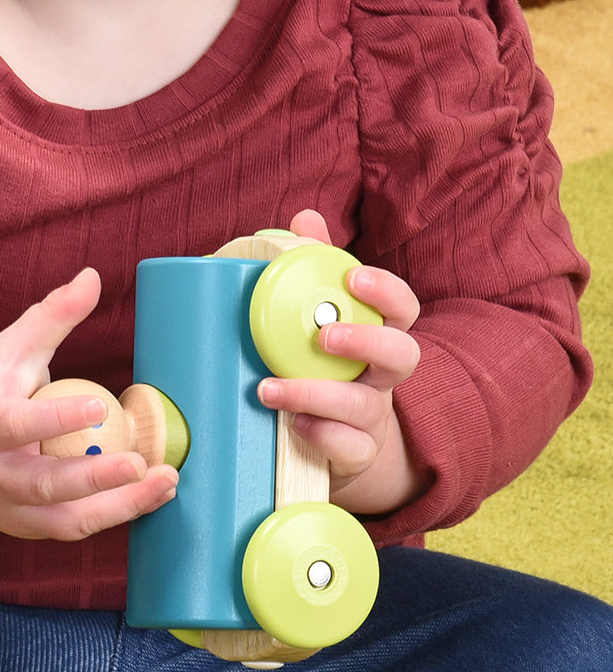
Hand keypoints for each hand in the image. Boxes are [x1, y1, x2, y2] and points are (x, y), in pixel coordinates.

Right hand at [0, 269, 178, 539]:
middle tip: (141, 464)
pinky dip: (118, 514)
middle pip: (43, 485)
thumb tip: (93, 276)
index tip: (99, 407)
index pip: (16, 425)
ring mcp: (11, 508)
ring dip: (119, 506)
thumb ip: (52, 315)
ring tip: (166, 483)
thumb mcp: (12, 347)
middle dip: (93, 478)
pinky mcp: (32, 527)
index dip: (55, 419)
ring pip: (66, 519)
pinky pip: (78, 527)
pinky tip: (154, 494)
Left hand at [257, 211, 428, 515]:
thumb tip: (306, 218)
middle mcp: (382, 377)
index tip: (354, 278)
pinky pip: (350, 447)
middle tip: (324, 336)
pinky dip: (321, 435)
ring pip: (365, 407)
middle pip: (402, 355)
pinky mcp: (356, 453)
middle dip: (366, 342)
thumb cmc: (328, 369)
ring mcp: (372, 418)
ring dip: (316, 394)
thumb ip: (316, 270)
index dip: (386, 293)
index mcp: (378, 338)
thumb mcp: (323, 321)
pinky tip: (292, 424)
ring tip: (269, 388)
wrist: (340, 443)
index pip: (401, 310)